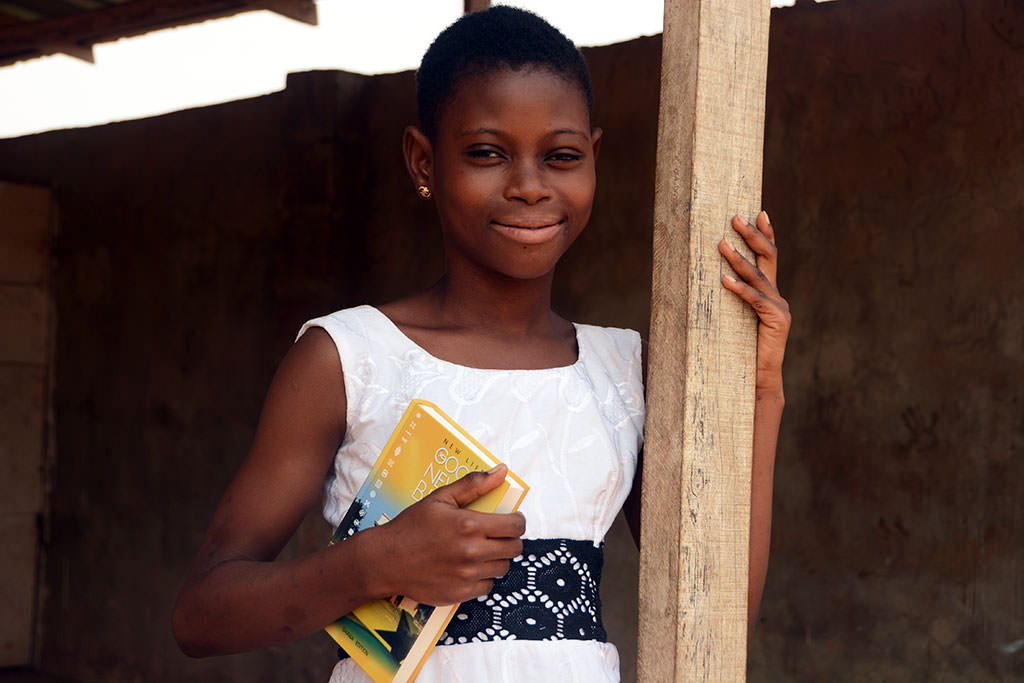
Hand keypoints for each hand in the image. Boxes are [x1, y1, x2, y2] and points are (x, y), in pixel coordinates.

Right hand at [370, 465, 525, 605]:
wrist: (385, 560)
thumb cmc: (411, 526)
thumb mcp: (440, 498)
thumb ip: (473, 484)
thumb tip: (502, 471)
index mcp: (469, 525)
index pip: (515, 526)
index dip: (517, 521)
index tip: (511, 520)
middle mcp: (472, 553)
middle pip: (514, 549)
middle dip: (510, 539)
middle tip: (497, 535)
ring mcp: (467, 576)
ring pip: (503, 568)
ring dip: (497, 558)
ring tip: (481, 550)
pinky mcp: (460, 594)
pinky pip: (487, 586)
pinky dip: (482, 577)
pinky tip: (467, 567)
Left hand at [718, 211, 790, 393]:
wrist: (757, 379)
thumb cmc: (740, 350)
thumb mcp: (733, 319)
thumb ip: (730, 300)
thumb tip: (706, 280)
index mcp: (769, 294)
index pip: (769, 257)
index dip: (765, 234)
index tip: (759, 212)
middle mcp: (777, 297)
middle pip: (767, 258)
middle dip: (752, 236)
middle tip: (735, 218)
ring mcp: (779, 308)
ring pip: (757, 276)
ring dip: (737, 259)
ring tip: (721, 243)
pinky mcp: (777, 321)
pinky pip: (755, 301)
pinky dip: (739, 289)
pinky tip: (724, 279)